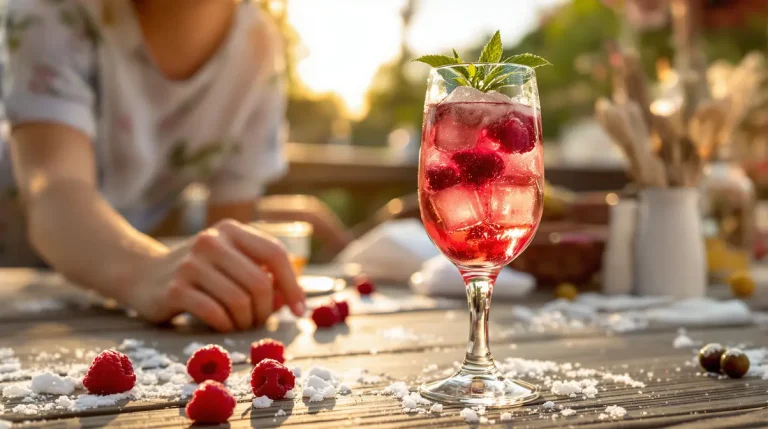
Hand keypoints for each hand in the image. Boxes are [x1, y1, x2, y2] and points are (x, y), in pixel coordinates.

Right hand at [128, 220, 304, 331]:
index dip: (292, 284)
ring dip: (245, 321)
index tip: (300, 311)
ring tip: (239, 324)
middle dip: (265, 309)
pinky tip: (222, 326)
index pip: (275, 253)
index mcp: (231, 230)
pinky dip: (225, 326)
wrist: (141, 273)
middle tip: (258, 321)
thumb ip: (261, 275)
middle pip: (259, 282)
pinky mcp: (175, 288)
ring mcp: (191, 263)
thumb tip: (290, 300)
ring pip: (239, 301)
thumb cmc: (199, 271)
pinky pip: (215, 314)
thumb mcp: (230, 262)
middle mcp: (212, 240)